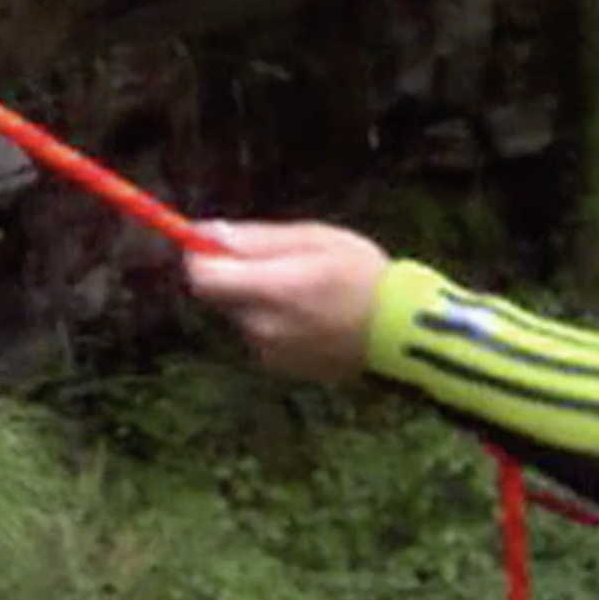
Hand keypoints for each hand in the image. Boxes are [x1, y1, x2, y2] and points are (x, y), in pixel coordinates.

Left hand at [183, 221, 390, 382]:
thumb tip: (203, 233)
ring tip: (307, 291)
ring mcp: (268, 350)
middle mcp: (262, 325)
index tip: (216, 244)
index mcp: (270, 289)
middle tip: (281, 264)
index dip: (200, 257)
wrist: (398, 332)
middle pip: (219, 295)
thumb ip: (255, 239)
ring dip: (259, 299)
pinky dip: (274, 322)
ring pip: (242, 314)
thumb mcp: (313, 239)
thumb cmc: (361, 273)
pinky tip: (311, 316)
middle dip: (236, 276)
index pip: (201, 277)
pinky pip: (260, 335)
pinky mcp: (278, 366)